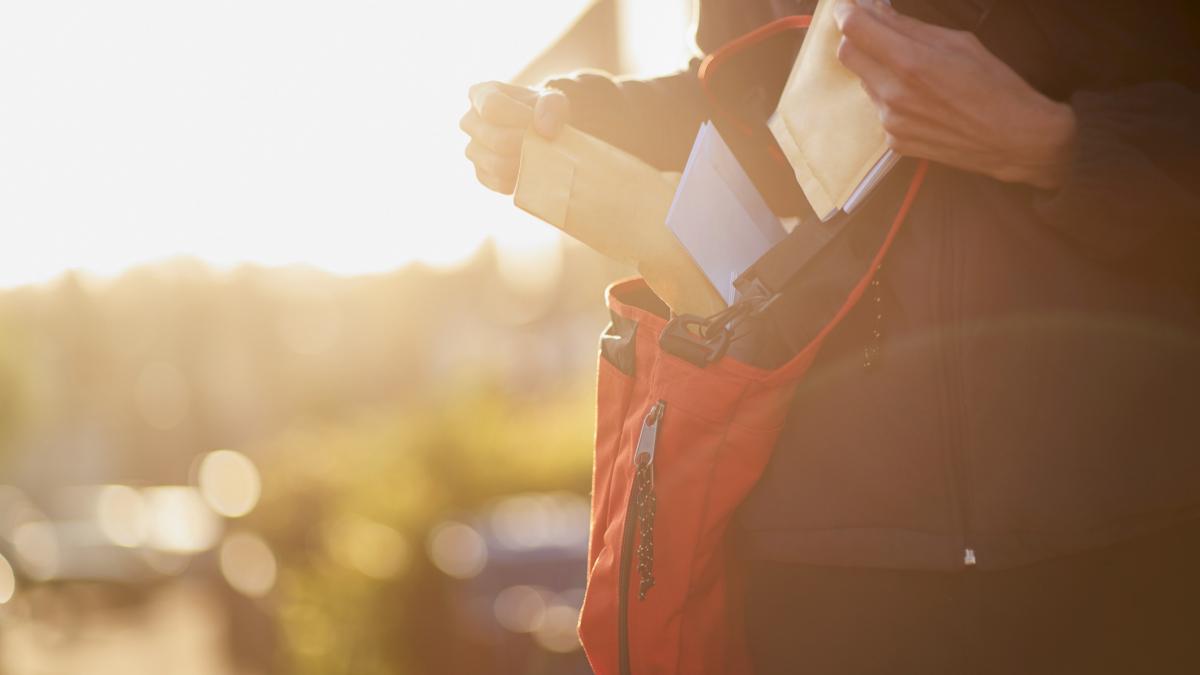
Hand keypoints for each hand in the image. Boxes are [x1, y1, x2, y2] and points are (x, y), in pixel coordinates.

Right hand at [460, 81, 569, 194]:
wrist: (538, 131)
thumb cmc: (542, 111)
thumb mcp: (552, 100)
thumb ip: (552, 105)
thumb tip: (545, 129)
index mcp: (481, 94)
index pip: (491, 106)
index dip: (518, 117)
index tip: (538, 123)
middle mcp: (470, 121)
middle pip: (496, 139)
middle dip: (526, 145)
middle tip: (544, 144)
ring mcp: (472, 150)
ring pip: (497, 165)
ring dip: (524, 163)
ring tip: (540, 155)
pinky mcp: (481, 174)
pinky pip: (499, 183)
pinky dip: (520, 179)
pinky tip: (531, 167)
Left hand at [834, 0, 1075, 189]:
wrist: (1014, 139)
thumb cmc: (995, 85)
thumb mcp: (958, 43)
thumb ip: (911, 28)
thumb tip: (878, 12)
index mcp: (910, 62)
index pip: (855, 29)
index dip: (846, 12)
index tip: (847, 6)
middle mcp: (893, 94)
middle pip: (848, 55)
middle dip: (856, 37)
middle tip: (873, 28)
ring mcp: (891, 121)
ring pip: (865, 82)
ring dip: (877, 68)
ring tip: (913, 69)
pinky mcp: (894, 141)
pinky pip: (880, 109)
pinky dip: (891, 97)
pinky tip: (922, 99)